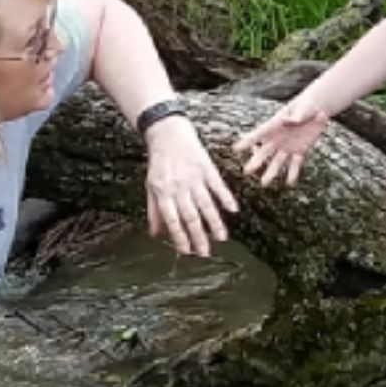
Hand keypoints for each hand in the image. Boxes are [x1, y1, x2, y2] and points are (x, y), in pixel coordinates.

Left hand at [144, 115, 236, 256]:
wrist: (168, 133)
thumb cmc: (159, 162)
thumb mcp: (151, 186)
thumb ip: (154, 211)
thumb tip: (154, 234)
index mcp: (163, 193)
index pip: (172, 220)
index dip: (179, 237)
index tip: (187, 252)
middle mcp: (179, 187)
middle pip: (190, 216)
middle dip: (198, 236)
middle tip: (205, 253)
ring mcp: (194, 178)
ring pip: (206, 204)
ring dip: (215, 222)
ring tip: (222, 238)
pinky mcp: (206, 167)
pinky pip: (217, 185)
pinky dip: (226, 197)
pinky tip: (233, 210)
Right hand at [231, 97, 326, 188]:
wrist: (318, 109)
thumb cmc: (307, 104)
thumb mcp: (302, 107)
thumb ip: (297, 115)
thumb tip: (289, 120)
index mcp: (275, 125)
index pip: (259, 134)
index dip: (247, 141)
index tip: (236, 148)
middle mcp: (278, 138)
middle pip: (264, 152)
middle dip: (256, 161)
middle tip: (247, 171)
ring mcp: (288, 146)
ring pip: (277, 161)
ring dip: (271, 172)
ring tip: (264, 183)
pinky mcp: (300, 151)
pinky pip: (295, 164)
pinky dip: (292, 173)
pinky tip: (289, 182)